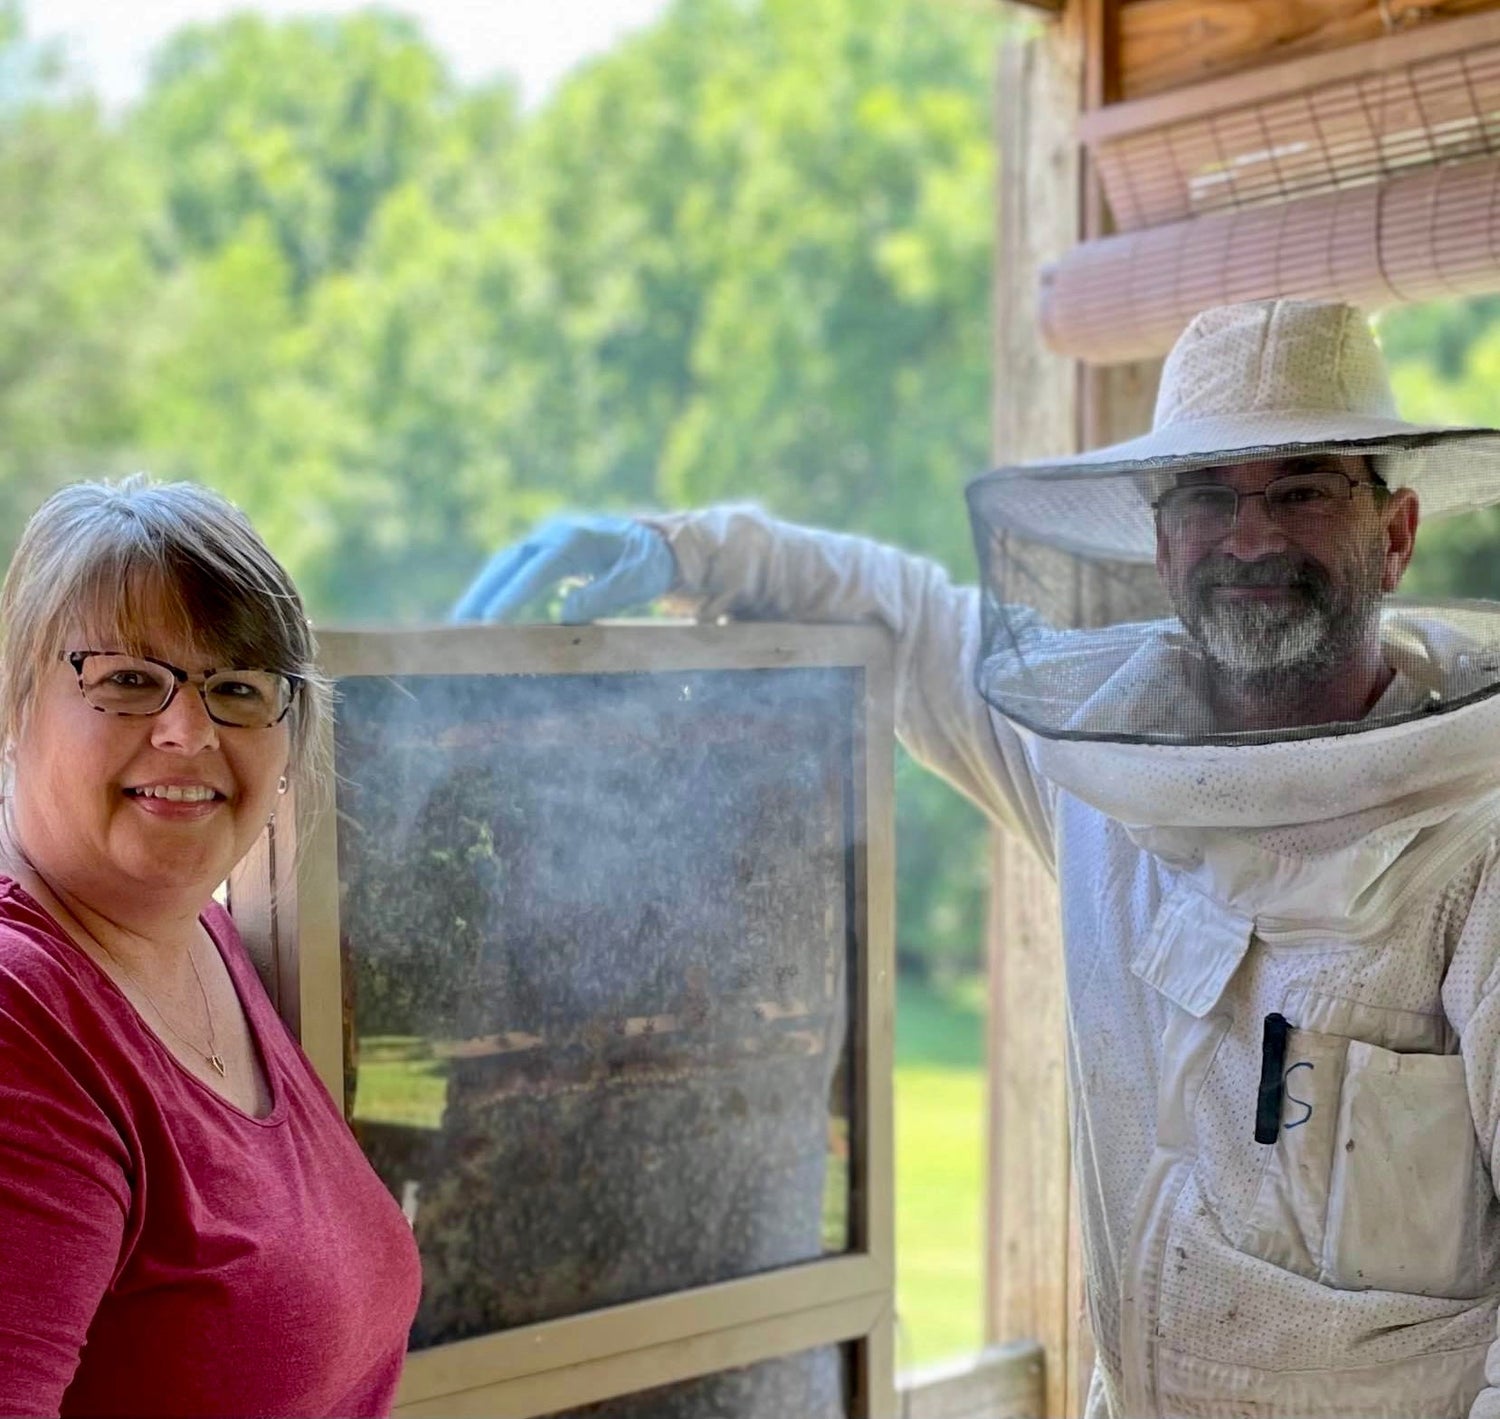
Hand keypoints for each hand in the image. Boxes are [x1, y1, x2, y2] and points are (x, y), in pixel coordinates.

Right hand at [451, 515, 676, 622]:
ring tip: (459, 622)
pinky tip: (477, 613)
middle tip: (460, 625)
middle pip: (509, 561)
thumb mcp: (638, 579)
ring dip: (480, 591)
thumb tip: (566, 613)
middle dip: (482, 593)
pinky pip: (511, 569)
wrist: (652, 543)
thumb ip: (605, 594)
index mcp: (578, 537)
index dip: (513, 594)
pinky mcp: (540, 551)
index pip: (538, 567)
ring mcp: (544, 538)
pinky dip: (492, 589)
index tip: (491, 620)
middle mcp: (554, 532)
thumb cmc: (647, 563)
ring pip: (503, 564)